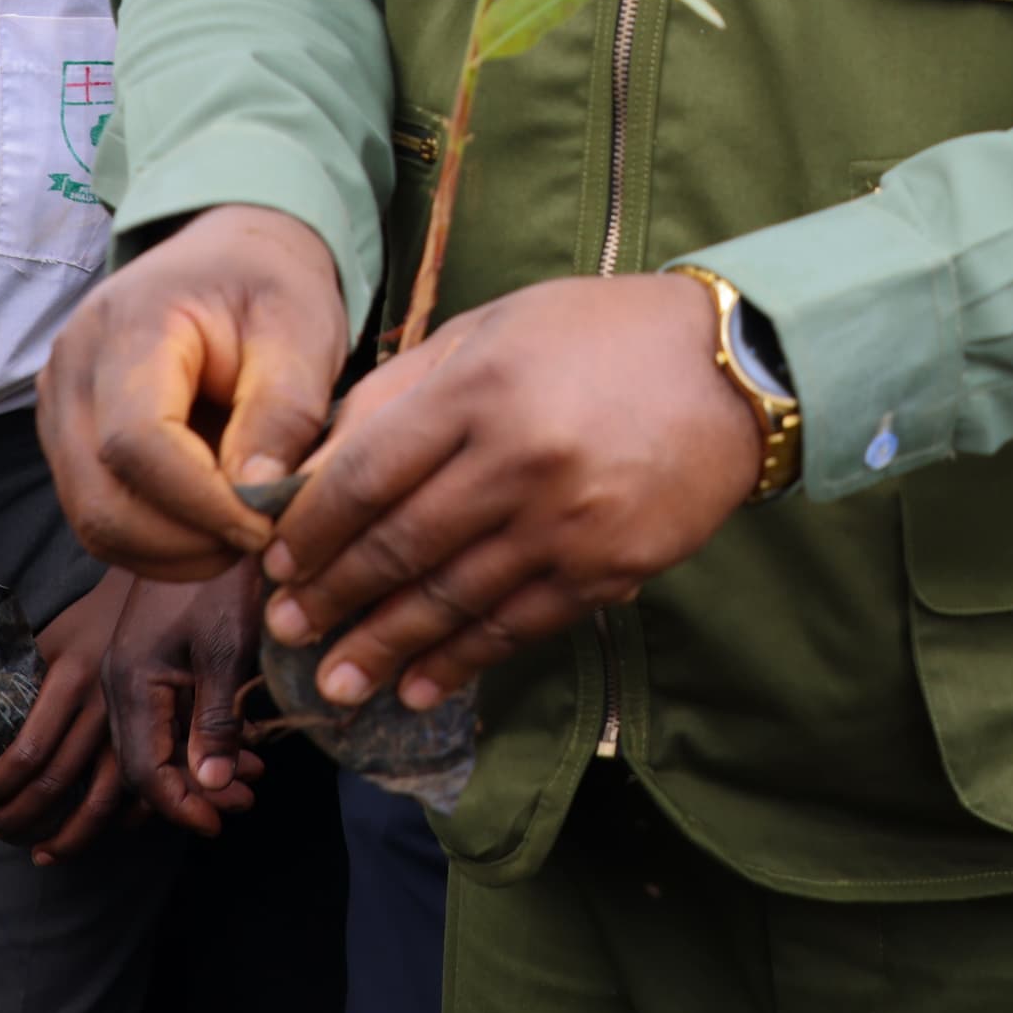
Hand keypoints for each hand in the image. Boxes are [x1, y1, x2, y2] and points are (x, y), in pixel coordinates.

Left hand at [0, 572, 137, 863]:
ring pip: (99, 802)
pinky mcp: (161, 738)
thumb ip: (4, 695)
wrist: (154, 598)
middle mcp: (104, 709)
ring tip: (37, 853)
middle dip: (17, 817)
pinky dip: (112, 825)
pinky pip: (136, 799)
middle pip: (56, 784)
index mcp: (71, 680)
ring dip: (64, 838)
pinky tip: (88, 833)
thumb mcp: (42, 643)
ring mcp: (137, 727)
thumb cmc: (88, 621)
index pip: (28, 751)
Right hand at [35, 205, 348, 579]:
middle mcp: (71, 368)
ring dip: (170, 551)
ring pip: (92, 522)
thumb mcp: (302, 331)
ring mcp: (58, 407)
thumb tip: (255, 499)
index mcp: (128, 325)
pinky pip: (96, 516)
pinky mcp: (67, 440)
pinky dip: (154, 542)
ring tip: (240, 530)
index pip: (137, 442)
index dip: (201, 503)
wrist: (229, 259)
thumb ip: (284, 410)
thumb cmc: (269, 288)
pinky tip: (209, 524)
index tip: (267, 524)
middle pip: (101, 498)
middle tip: (261, 537)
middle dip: (187, 541)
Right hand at [101, 565, 271, 835]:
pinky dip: (199, 736)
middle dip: (191, 792)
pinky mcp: (152, 655)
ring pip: (155, 740)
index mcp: (131, 681)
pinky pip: (166, 713)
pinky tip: (240, 743)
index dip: (180, 805)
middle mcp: (121, 680)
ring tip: (249, 780)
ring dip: (197, 767)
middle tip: (242, 805)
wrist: (222, 515)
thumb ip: (217, 721)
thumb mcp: (228, 651)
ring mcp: (133, 666)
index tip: (218, 823)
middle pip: (143, 762)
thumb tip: (211, 786)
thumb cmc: (225, 577)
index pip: (144, 770)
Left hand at [262, 272, 763, 716]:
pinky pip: (516, 626)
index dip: (310, 530)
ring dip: (384, 648)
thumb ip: (405, 389)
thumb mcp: (495, 327)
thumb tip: (317, 461)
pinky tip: (421, 686)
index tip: (274, 563)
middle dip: (332, 597)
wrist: (738, 368)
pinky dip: (462, 662)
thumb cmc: (601, 336)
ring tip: (337, 683)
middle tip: (286, 633)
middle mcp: (518, 459)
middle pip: (399, 545)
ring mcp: (566, 522)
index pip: (366, 475)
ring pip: (451, 599)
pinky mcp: (608, 568)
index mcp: (479, 388)